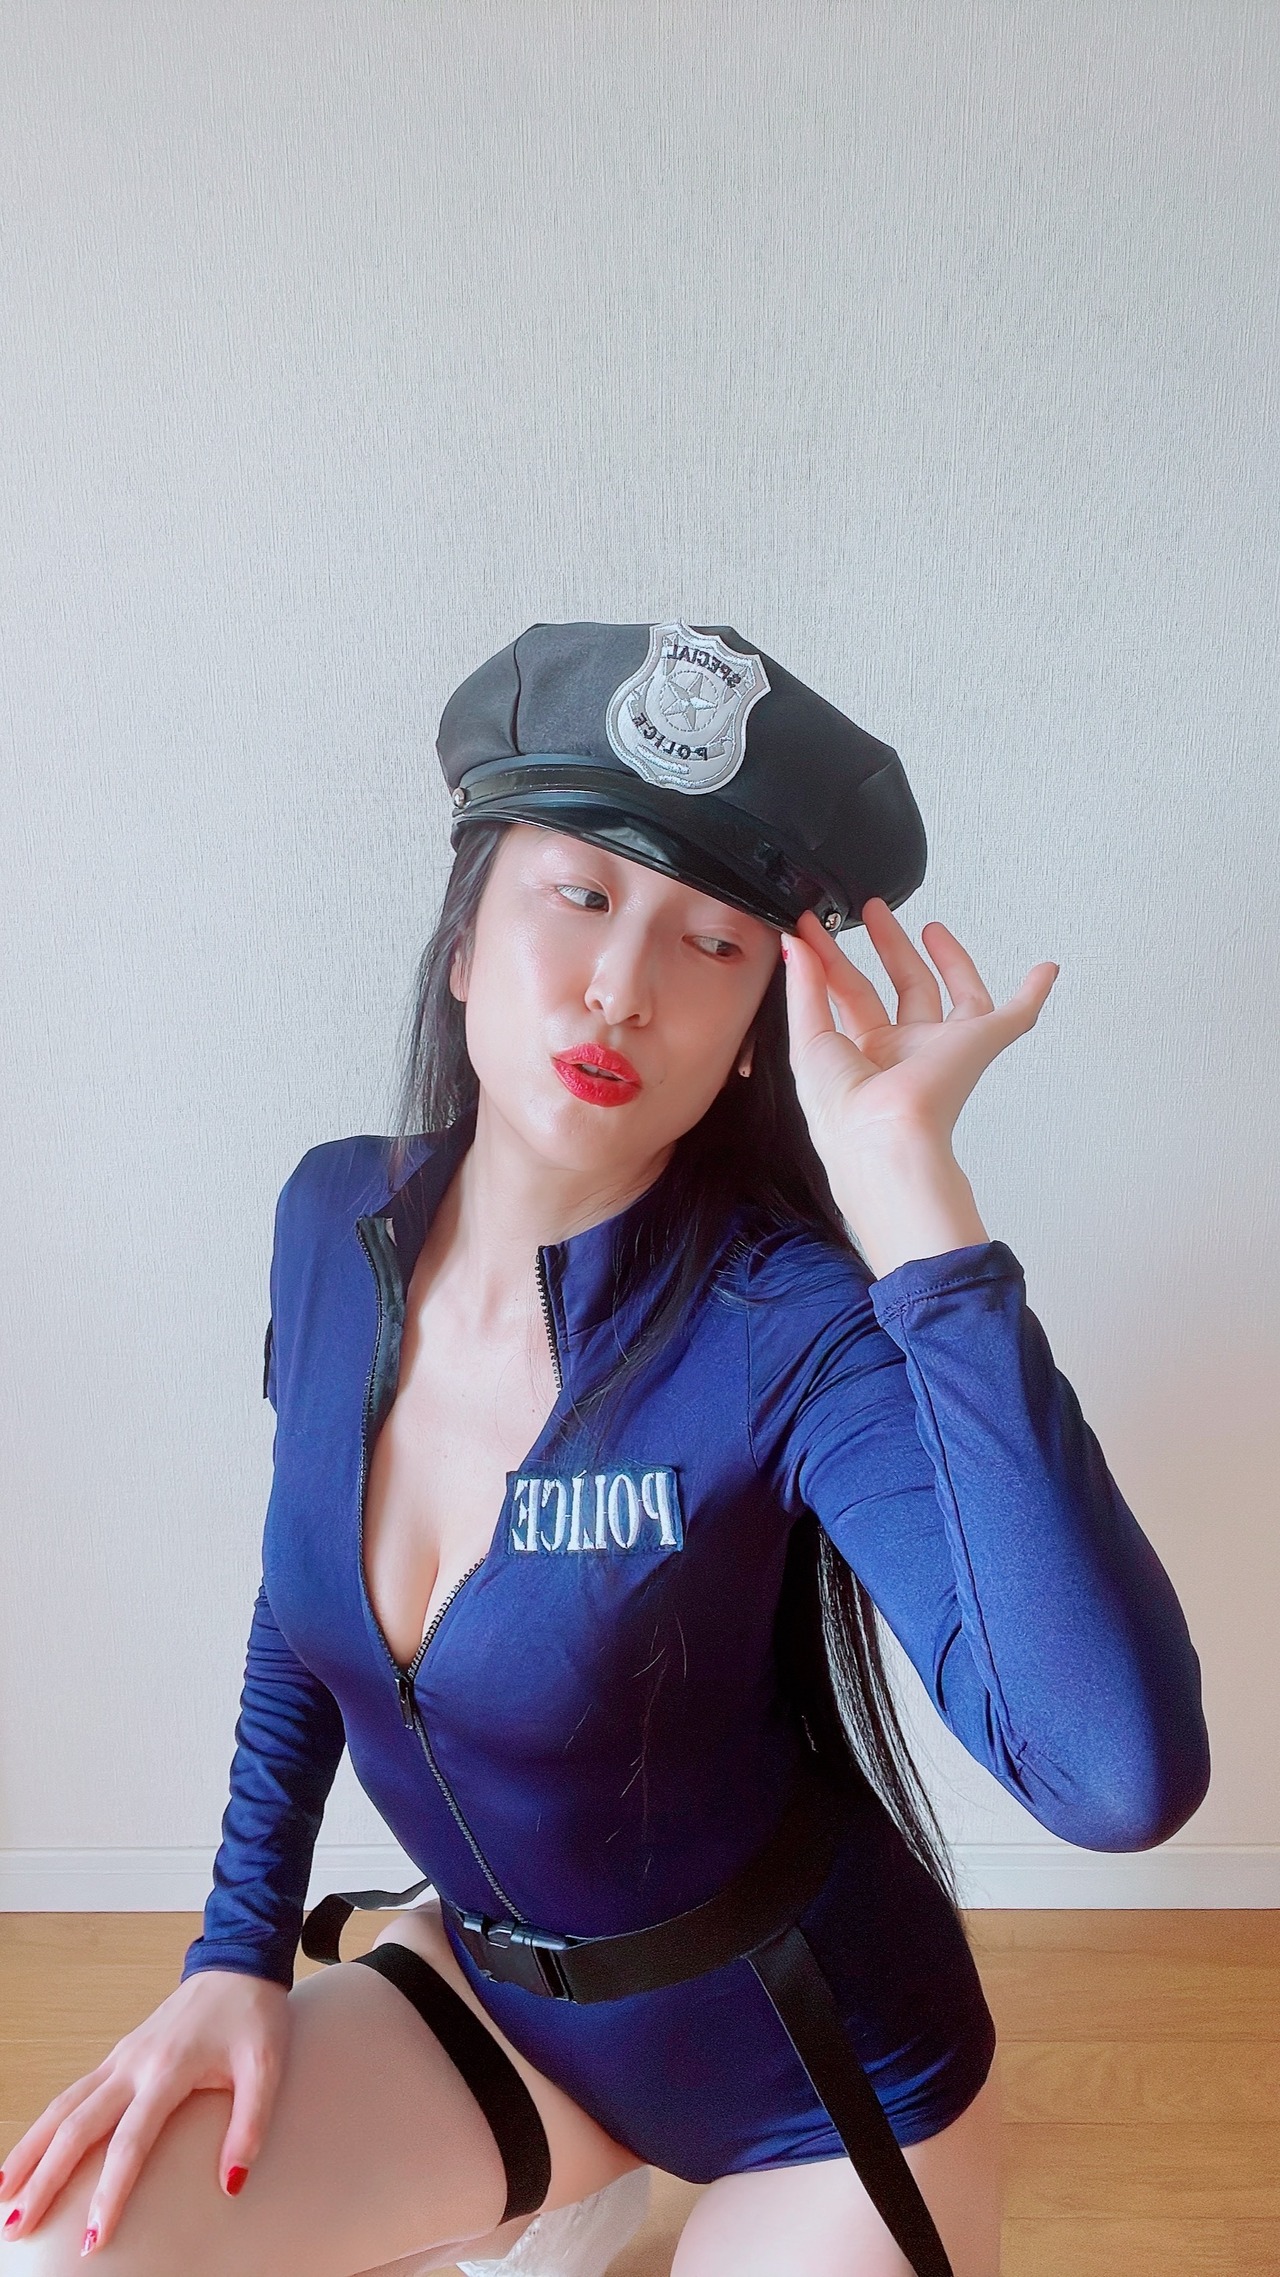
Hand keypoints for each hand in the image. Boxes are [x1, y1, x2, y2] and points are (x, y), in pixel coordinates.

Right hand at [0, 1968, 287, 2252]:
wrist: (237, 1961)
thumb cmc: (253, 2014)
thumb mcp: (267, 2066)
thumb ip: (250, 2124)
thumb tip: (231, 2183)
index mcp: (169, 2069)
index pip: (130, 2142)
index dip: (109, 2192)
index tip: (93, 2237)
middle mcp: (133, 2064)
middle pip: (77, 2127)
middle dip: (45, 2179)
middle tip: (18, 2224)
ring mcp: (121, 2057)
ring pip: (63, 2107)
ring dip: (31, 2150)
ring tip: (4, 2194)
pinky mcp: (118, 2055)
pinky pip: (72, 2093)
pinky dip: (45, 2125)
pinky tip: (32, 2151)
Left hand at [781, 901, 1059, 1164]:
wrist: (884, 1139)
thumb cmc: (845, 1114)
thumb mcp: (808, 1041)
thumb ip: (805, 989)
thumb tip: (797, 945)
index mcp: (862, 1059)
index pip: (850, 995)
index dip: (831, 958)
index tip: (814, 927)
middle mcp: (904, 1054)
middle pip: (901, 988)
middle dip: (886, 947)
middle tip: (871, 911)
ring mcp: (943, 1048)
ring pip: (952, 993)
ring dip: (945, 958)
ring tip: (928, 924)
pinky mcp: (979, 1044)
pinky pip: (1016, 1017)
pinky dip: (1032, 994)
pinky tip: (1043, 971)